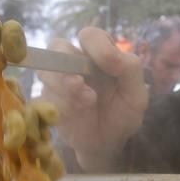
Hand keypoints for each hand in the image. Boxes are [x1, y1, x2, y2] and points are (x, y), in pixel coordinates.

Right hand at [39, 27, 148, 171]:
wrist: (106, 145)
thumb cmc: (122, 115)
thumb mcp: (137, 94)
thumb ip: (129, 68)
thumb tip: (107, 54)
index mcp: (99, 55)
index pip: (90, 35)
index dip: (96, 47)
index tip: (110, 66)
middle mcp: (75, 63)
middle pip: (57, 46)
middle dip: (66, 64)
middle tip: (79, 84)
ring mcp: (58, 81)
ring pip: (46, 71)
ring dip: (64, 87)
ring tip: (87, 103)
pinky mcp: (47, 101)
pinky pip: (42, 97)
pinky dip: (58, 105)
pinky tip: (75, 115)